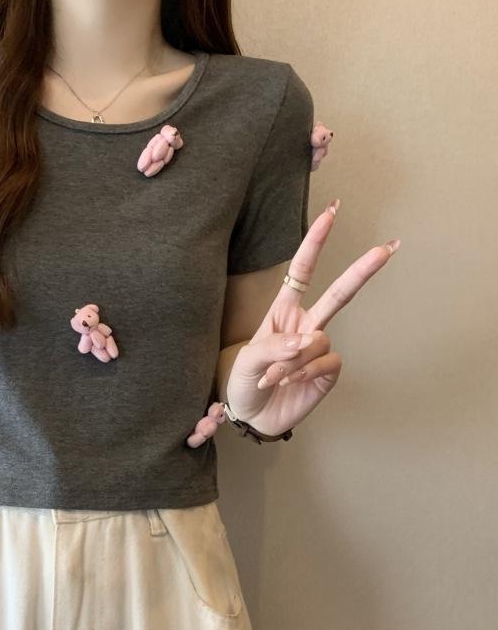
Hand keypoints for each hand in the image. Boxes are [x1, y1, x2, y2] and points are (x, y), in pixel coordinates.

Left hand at [226, 198, 401, 437]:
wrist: (251, 416)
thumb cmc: (243, 382)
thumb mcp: (246, 360)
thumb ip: (274, 347)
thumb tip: (308, 340)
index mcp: (283, 313)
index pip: (301, 273)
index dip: (314, 243)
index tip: (330, 214)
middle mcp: (305, 326)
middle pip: (339, 294)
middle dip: (361, 271)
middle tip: (387, 248)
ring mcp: (318, 349)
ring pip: (320, 340)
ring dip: (294, 360)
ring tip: (272, 378)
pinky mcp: (327, 371)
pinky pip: (325, 362)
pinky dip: (305, 372)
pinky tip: (289, 383)